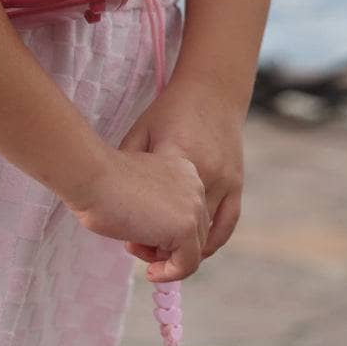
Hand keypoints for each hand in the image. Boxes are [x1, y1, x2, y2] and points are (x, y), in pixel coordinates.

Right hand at [66, 146, 211, 282]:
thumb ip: (157, 209)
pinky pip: (188, 265)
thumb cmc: (101, 184)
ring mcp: (193, 207)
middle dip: (163, 245)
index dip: (163, 232)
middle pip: (193, 233)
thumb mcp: (139, 193)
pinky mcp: (186, 228)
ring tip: (134, 248)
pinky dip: (169, 274)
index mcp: (184, 172)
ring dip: (162, 258)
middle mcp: (195, 186)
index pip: (187, 215)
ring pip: (191, 250)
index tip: (138, 234)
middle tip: (134, 244)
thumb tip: (165, 244)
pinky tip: (150, 272)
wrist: (90, 176)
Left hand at [116, 81, 244, 275]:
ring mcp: (226, 180)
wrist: (211, 92)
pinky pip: (227, 222)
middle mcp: (207, 174)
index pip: (164, 217)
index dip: (147, 242)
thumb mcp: (141, 132)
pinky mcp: (236, 182)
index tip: (130, 247)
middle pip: (187, 232)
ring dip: (189, 251)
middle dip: (165, 250)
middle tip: (143, 251)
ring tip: (166, 254)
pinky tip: (193, 248)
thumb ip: (129, 163)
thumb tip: (110, 198)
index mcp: (179, 161)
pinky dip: (211, 240)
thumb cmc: (168, 111)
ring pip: (209, 233)